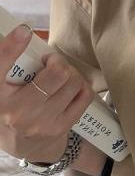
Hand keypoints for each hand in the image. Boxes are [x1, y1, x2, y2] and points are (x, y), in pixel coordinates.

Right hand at [0, 24, 94, 162]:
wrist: (21, 144)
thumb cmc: (10, 108)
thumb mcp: (3, 88)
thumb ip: (10, 66)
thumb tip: (26, 34)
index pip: (0, 66)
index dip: (12, 45)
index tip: (24, 31)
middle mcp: (15, 110)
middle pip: (55, 74)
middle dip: (57, 61)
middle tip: (51, 62)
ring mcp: (40, 121)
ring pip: (73, 82)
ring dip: (71, 73)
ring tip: (61, 75)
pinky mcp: (60, 127)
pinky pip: (84, 95)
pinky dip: (81, 86)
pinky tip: (71, 86)